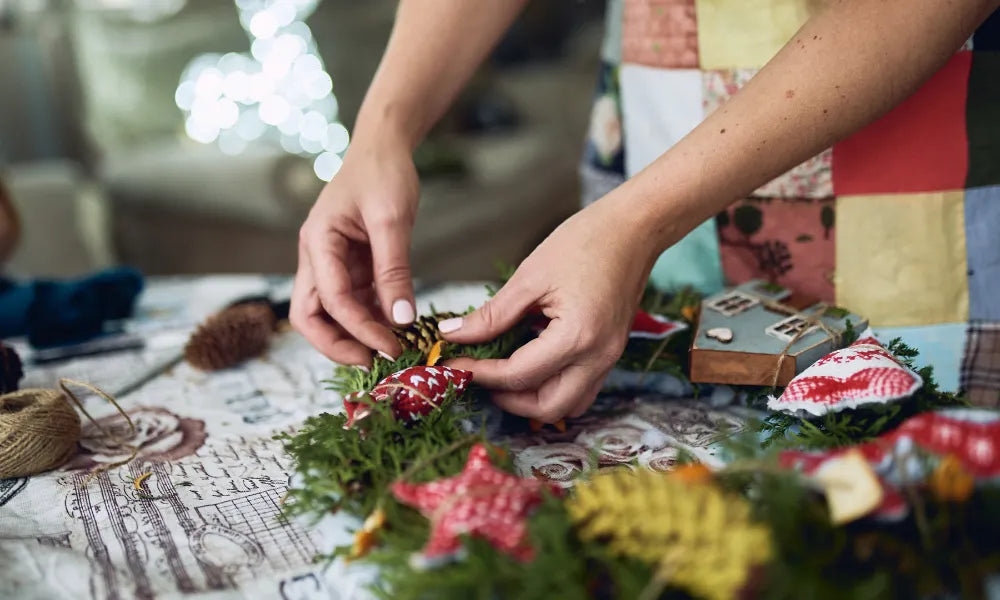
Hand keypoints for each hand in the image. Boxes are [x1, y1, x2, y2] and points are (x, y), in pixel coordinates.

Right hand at [290, 137, 418, 366]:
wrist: (383, 147)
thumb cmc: (383, 173)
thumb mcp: (392, 219)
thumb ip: (394, 270)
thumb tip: (402, 320)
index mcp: (317, 242)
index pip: (329, 300)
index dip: (359, 329)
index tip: (391, 347)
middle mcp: (316, 257)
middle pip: (309, 316)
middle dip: (338, 344)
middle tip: (376, 362)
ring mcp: (331, 264)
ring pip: (329, 314)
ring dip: (355, 335)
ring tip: (392, 351)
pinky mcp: (350, 267)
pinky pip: (353, 303)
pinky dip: (371, 320)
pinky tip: (397, 330)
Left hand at [443, 195, 659, 421]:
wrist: (634, 229)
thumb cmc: (585, 242)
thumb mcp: (530, 277)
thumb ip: (492, 315)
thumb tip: (453, 334)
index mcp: (577, 337)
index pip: (519, 375)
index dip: (482, 373)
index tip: (455, 363)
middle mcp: (598, 358)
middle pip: (547, 407)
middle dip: (508, 400)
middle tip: (479, 375)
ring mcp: (609, 359)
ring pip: (568, 405)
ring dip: (533, 400)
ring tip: (503, 375)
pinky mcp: (610, 353)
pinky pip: (581, 388)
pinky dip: (553, 387)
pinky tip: (531, 363)